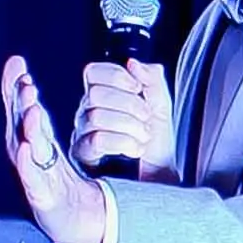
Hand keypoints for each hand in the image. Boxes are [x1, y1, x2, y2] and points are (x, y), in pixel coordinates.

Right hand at [0, 55, 108, 242]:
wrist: (70, 214)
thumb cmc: (52, 173)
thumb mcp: (41, 133)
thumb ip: (27, 102)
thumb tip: (16, 63)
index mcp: (28, 137)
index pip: (19, 107)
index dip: (16, 87)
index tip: (17, 67)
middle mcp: (26, 154)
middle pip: (20, 124)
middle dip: (21, 104)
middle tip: (26, 84)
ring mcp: (32, 174)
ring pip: (28, 148)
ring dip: (29, 129)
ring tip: (33, 110)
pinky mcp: (41, 194)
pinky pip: (32, 177)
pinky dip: (28, 164)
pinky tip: (27, 150)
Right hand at [71, 59, 177, 181]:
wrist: (159, 178)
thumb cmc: (156, 147)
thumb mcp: (161, 108)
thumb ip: (152, 81)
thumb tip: (134, 64)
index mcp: (103, 97)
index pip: (93, 73)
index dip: (116, 76)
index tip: (137, 88)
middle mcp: (87, 113)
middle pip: (95, 94)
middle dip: (128, 105)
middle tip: (145, 119)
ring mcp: (81, 134)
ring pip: (96, 116)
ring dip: (128, 126)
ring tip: (142, 136)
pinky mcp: (82, 157)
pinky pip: (96, 140)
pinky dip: (122, 142)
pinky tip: (134, 148)